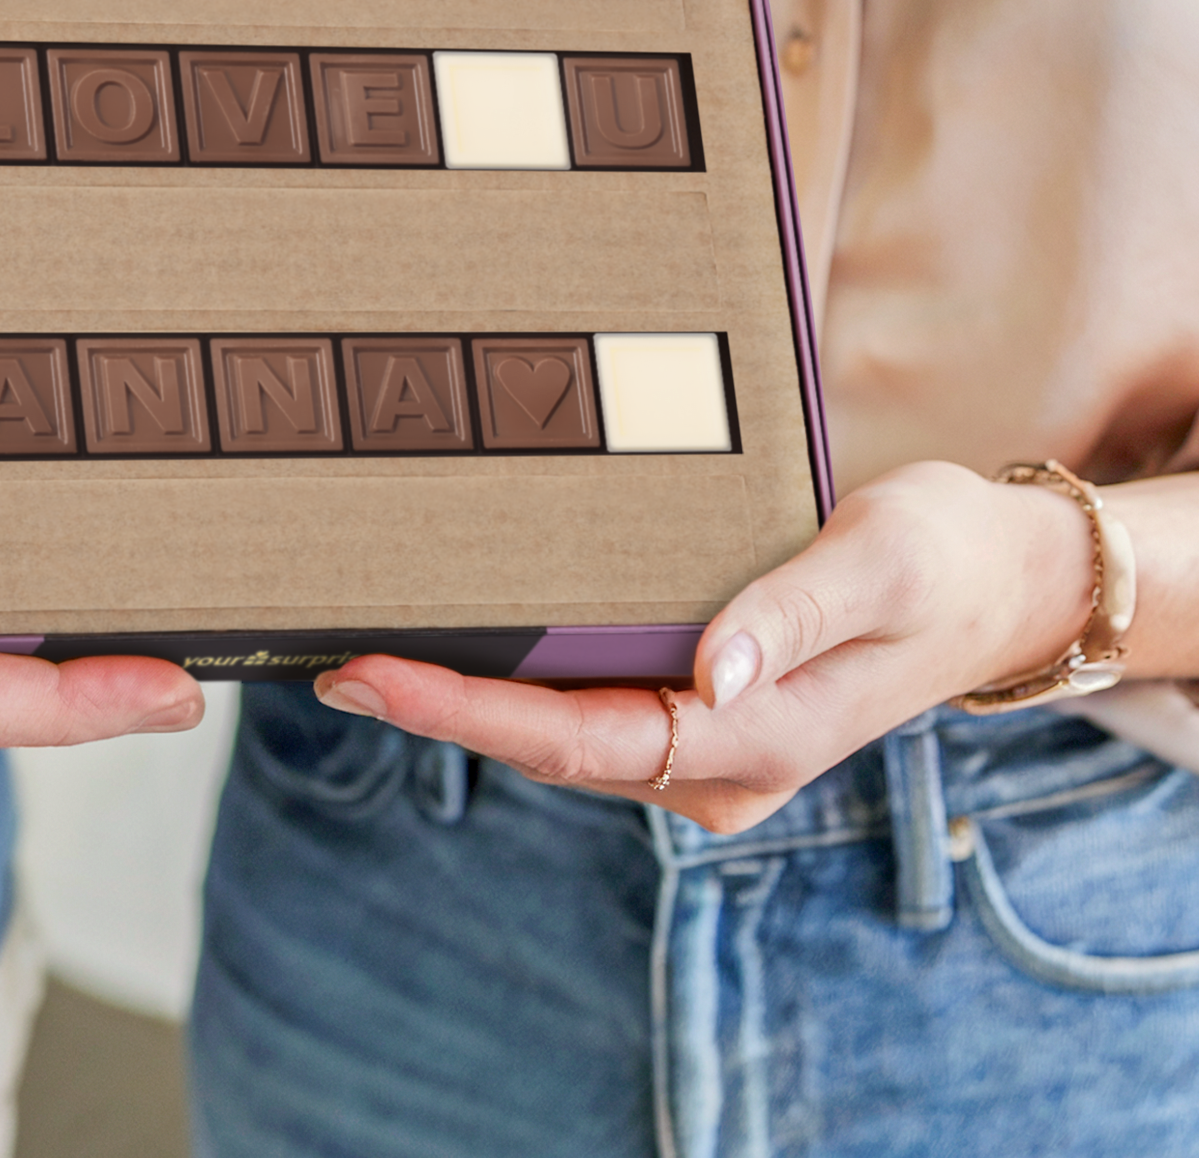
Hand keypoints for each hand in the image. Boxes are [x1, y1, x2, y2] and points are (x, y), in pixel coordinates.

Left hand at [312, 462, 1094, 832]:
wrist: (999, 582)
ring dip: (463, 697)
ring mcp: (705, 748)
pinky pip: (588, 709)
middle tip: (326, 657)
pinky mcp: (699, 712)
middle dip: (435, 706)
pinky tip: (459, 639)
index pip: (577, 738)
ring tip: (364, 647)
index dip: (464, 710)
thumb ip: (790, 614)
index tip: (370, 674)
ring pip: (559, 734)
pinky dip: (516, 680)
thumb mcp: (877, 562)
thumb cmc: (940, 560)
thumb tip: (706, 674)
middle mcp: (719, 765)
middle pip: (546, 745)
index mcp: (755, 740)